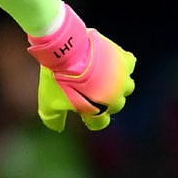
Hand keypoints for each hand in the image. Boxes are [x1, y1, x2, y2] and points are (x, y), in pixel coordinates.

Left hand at [28, 6, 135, 130]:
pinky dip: (121, 64)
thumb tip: (58, 127)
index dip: (89, 117)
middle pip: (115, 104)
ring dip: (115, 83)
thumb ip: (53, 119)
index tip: (81, 109)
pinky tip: (111, 61)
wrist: (65, 49)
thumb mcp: (48, 102)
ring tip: (101, 75)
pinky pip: (129, 64)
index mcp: (98, 111)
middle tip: (90, 89)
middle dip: (103, 100)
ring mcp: (121, 79)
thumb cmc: (57, 76)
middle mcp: (115, 97)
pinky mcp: (123, 60)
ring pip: (125, 86)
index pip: (99, 123)